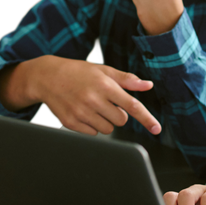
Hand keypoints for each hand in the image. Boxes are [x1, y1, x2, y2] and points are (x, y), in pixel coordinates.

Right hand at [0, 56, 160, 135]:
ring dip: (105, 121)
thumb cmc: (79, 73)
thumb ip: (127, 80)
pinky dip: (92, 126)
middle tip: (107, 102)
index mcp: (105, 86)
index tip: (157, 129)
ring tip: (93, 106)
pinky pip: (93, 133)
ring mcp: (81, 113)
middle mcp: (93, 100)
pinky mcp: (71, 123)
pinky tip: (83, 112)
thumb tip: (148, 85)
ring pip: (108, 129)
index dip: (147, 119)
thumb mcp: (104, 71)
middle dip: (118, 114)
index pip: (132, 106)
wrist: (48, 77)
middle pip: (121, 120)